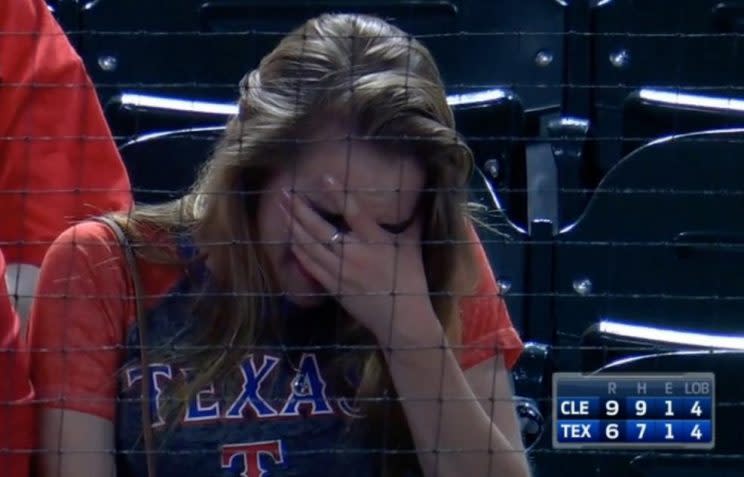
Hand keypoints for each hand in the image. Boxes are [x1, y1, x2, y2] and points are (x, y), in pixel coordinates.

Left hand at [278, 175, 433, 341]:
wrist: (400, 319)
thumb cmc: (410, 280)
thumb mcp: (413, 247)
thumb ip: (415, 221)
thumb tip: (424, 199)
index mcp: (376, 241)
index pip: (355, 212)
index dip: (338, 194)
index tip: (324, 177)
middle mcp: (354, 254)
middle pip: (320, 228)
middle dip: (299, 209)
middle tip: (285, 192)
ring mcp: (340, 271)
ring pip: (309, 245)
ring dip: (293, 225)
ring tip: (281, 208)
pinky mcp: (332, 285)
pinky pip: (309, 264)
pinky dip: (298, 248)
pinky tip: (290, 236)